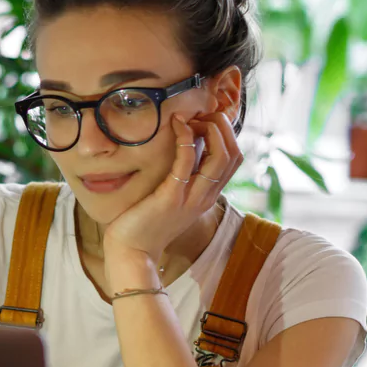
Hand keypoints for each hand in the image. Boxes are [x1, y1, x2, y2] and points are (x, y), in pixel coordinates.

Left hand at [102, 112, 242, 272]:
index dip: (226, 134)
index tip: (205, 120)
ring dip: (210, 129)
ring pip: (220, 157)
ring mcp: (191, 198)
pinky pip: (187, 162)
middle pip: (234, 155)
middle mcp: (205, 197)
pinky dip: (186, 139)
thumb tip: (185, 148)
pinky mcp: (171, 196)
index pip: (234, 159)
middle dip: (223, 127)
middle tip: (201, 114)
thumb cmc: (146, 222)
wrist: (132, 251)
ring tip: (191, 117)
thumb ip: (183, 178)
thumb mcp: (173, 198)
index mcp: (208, 196)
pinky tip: (177, 126)